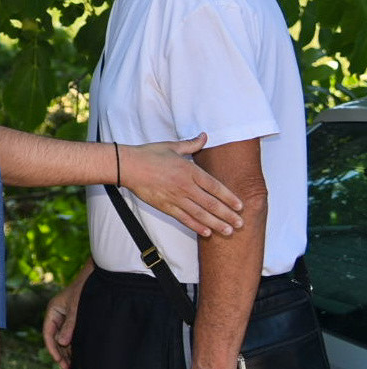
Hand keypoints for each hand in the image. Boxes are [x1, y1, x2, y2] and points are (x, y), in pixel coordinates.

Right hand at [43, 260, 91, 368]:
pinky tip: (77, 354)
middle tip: (66, 367)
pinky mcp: (73, 319)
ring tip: (72, 365)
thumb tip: (62, 343)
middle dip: (59, 352)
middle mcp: (56, 314)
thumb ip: (69, 326)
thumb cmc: (83, 291)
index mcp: (52, 310)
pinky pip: (69, 334)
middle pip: (54, 338)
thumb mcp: (76, 309)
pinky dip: (72, 344)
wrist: (94, 279)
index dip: (52, 348)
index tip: (59, 361)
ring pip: (62, 337)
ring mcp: (64, 317)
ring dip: (66, 350)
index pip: (48, 333)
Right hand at [123, 133, 243, 236]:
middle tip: (240, 223)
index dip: (229, 197)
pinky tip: (206, 232)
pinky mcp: (165, 206)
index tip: (240, 206)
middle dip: (227, 214)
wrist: (128, 166)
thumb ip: (191, 144)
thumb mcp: (172, 146)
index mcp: (189, 171)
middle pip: (211, 203)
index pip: (215, 187)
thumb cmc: (149, 154)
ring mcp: (175, 197)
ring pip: (200, 214)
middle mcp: (185, 186)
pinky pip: (184, 218)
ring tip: (228, 231)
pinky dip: (196, 226)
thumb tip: (204, 136)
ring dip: (216, 223)